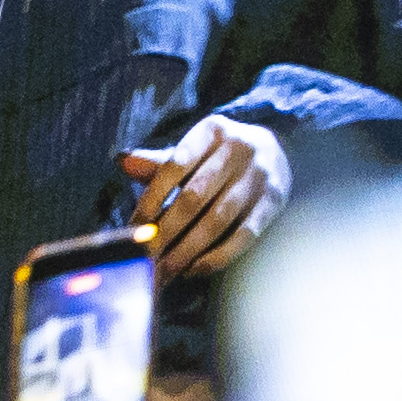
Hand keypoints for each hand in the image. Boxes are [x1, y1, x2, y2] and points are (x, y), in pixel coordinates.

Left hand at [119, 113, 290, 276]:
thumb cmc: (221, 156)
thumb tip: (124, 162)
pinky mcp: (274, 202)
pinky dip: (218, 256)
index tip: (134, 226)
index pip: (174, 165)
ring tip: (166, 270)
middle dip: (166, 231)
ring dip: (188, 249)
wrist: (277, 150)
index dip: (152, 197)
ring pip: (217, 220)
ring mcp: (260, 176)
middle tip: (146, 257)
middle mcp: (238, 149)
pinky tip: (195, 268)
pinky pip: (244, 235)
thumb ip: (160, 162)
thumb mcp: (194, 149)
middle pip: (194, 197)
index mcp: (212, 130)